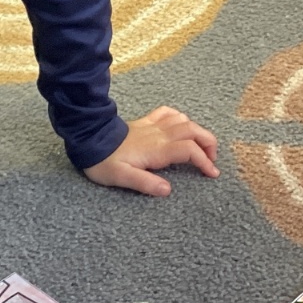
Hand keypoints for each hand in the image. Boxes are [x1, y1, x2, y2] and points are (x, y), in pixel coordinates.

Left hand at [83, 106, 218, 197]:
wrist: (89, 140)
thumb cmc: (104, 162)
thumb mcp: (122, 178)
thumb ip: (146, 183)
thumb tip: (167, 189)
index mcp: (157, 149)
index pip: (189, 150)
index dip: (204, 161)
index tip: (211, 174)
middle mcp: (159, 134)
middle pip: (194, 131)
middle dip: (209, 143)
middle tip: (213, 160)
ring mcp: (153, 126)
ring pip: (184, 120)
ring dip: (198, 131)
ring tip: (202, 147)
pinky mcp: (145, 122)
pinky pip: (168, 113)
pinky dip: (180, 117)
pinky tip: (182, 125)